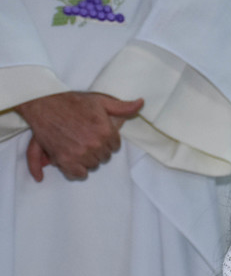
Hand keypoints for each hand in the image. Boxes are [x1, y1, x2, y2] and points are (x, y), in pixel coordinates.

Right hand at [16, 91, 142, 180]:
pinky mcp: (65, 160)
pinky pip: (78, 174)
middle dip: (98, 150)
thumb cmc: (73, 102)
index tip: (97, 136)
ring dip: (87, 159)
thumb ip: (122, 107)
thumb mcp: (101, 101)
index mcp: (106, 131)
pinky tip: (73, 161)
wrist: (45, 104)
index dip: (107, 142)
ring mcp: (80, 153)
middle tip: (86, 141)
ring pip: (93, 165)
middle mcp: (95, 144)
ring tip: (78, 148)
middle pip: (105, 157)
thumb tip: (141, 103)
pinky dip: (77, 170)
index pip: (115, 146)